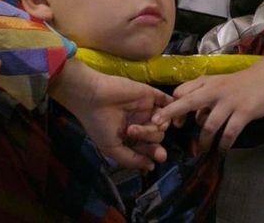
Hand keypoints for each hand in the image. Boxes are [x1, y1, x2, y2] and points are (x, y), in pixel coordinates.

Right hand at [50, 60, 173, 170]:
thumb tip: (151, 167)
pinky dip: (171, 110)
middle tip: (132, 131)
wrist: (93, 97)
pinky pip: (168, 102)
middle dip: (151, 139)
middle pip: (158, 137)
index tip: (158, 156)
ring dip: (156, 127)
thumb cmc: (99, 124)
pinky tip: (161, 116)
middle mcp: (140, 123)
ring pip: (164, 122)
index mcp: (131, 137)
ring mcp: (146, 109)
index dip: (153, 153)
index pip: (149, 148)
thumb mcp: (111, 148)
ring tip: (140, 123)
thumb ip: (131, 159)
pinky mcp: (150, 95)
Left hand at [150, 44, 263, 151]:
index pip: (181, 92)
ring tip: (203, 150)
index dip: (172, 107)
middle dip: (172, 115)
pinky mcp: (244, 113)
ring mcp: (229, 102)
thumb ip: (200, 96)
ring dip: (204, 140)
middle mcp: (215, 91)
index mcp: (206, 83)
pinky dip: (224, 144)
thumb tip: (190, 117)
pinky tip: (221, 150)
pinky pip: (229, 132)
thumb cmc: (236, 83)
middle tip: (159, 130)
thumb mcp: (216, 83)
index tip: (167, 122)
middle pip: (188, 102)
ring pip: (210, 125)